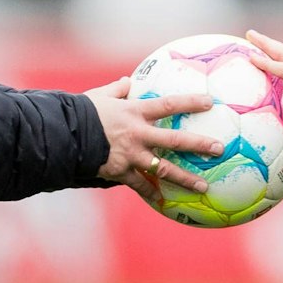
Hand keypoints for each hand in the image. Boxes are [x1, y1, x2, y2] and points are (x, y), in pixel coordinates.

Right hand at [84, 77, 222, 199]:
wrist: (63, 135)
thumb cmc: (80, 112)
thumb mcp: (99, 96)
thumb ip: (116, 89)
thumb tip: (127, 81)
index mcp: (135, 112)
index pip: (168, 104)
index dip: (190, 102)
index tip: (210, 102)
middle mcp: (138, 134)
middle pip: (175, 139)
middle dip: (199, 144)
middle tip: (219, 149)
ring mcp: (131, 155)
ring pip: (164, 169)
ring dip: (185, 178)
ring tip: (204, 187)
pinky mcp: (121, 171)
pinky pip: (140, 185)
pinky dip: (152, 193)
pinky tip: (164, 202)